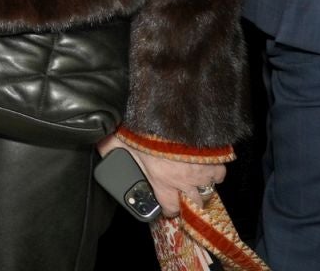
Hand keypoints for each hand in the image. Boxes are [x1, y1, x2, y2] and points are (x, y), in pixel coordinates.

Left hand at [95, 134, 227, 217]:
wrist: (171, 111)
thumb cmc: (144, 128)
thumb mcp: (120, 140)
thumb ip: (110, 150)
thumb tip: (99, 151)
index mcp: (163, 181)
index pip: (170, 208)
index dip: (168, 209)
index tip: (166, 205)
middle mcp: (186, 181)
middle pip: (194, 203)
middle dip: (189, 201)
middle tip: (182, 193)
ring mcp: (203, 171)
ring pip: (209, 189)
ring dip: (202, 187)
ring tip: (194, 180)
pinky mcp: (216, 159)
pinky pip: (220, 174)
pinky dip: (215, 172)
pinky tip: (206, 166)